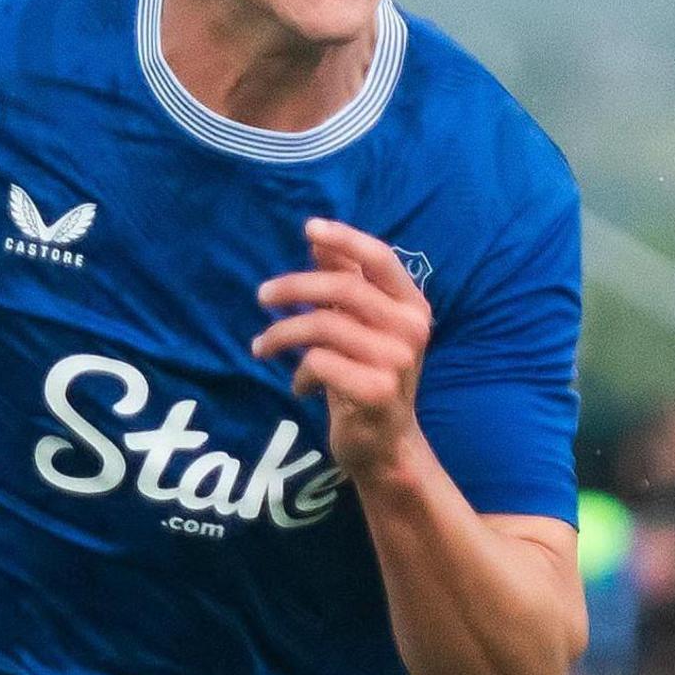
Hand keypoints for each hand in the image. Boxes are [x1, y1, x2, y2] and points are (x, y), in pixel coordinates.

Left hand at [254, 218, 433, 480]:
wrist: (386, 446)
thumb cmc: (369, 378)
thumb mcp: (362, 328)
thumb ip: (346, 284)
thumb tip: (318, 241)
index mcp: (412, 306)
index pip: (380, 258)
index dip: (344, 239)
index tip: (309, 228)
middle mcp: (411, 329)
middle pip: (343, 289)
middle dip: (294, 287)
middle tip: (262, 295)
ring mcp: (396, 361)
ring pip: (323, 326)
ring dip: (282, 333)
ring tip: (262, 347)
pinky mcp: (375, 391)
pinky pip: (318, 362)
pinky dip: (301, 373)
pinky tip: (301, 386)